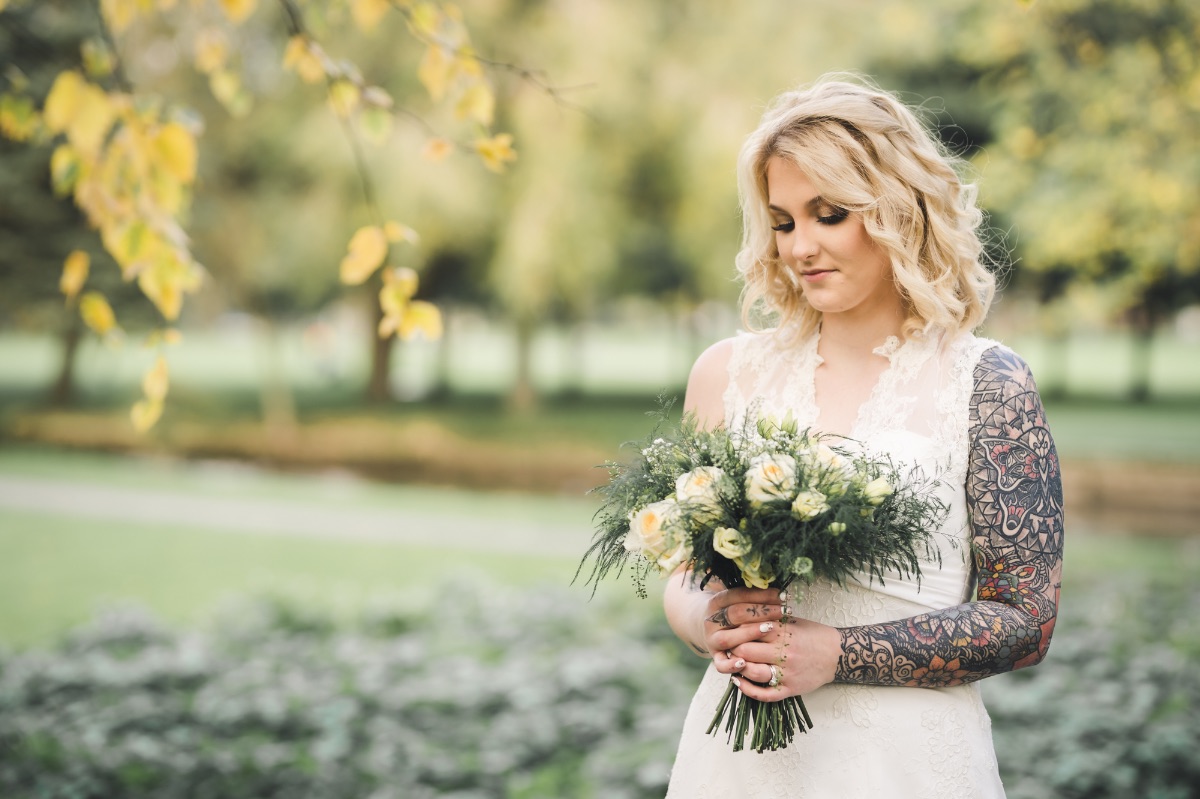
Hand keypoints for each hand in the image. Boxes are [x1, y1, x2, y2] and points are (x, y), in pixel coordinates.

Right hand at [701, 586, 787, 664]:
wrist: (707, 629)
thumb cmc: (732, 614)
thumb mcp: (736, 601)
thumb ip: (752, 598)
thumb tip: (779, 593)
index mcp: (717, 602)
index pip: (739, 595)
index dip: (761, 595)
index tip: (780, 596)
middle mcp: (712, 621)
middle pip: (735, 614)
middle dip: (761, 611)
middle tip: (782, 611)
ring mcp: (712, 640)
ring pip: (727, 639)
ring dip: (749, 633)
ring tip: (770, 629)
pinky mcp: (715, 658)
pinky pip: (720, 664)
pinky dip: (731, 665)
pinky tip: (744, 663)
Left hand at [724, 615, 841, 701]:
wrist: (837, 654)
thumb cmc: (812, 635)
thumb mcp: (792, 622)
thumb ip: (769, 620)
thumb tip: (743, 618)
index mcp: (783, 632)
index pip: (749, 629)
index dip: (735, 631)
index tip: (728, 631)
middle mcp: (783, 652)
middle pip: (746, 651)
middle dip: (734, 649)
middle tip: (728, 648)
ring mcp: (787, 672)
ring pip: (753, 672)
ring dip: (739, 668)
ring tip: (734, 663)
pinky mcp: (790, 688)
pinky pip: (765, 694)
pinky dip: (748, 690)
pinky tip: (738, 682)